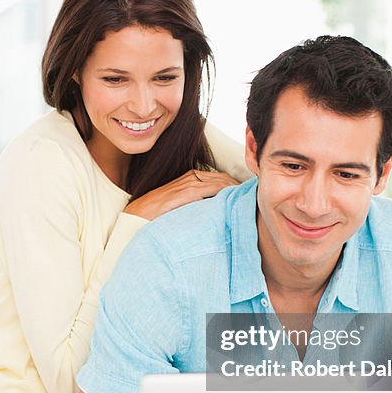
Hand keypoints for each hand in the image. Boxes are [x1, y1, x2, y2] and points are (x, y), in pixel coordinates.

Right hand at [124, 170, 238, 220]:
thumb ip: (197, 204)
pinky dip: (227, 191)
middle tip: (254, 198)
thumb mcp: (181, 205)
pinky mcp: (188, 190)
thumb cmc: (157, 214)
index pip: (221, 178)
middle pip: (225, 178)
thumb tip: (217, 211)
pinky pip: (214, 187)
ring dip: (237, 189)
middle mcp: (193, 177)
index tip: (247, 197)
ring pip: (222, 181)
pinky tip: (236, 200)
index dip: (235, 187)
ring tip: (249, 200)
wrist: (137, 216)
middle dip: (240, 188)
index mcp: (192, 178)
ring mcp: (191, 182)